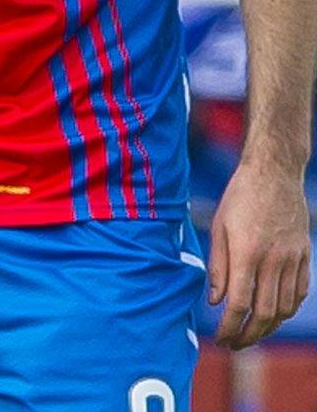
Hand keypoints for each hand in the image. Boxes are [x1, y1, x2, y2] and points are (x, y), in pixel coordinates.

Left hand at [210, 159, 311, 347]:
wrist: (275, 174)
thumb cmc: (240, 198)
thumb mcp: (218, 227)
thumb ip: (217, 266)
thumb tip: (214, 301)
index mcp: (247, 253)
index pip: (239, 303)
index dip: (229, 326)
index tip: (220, 338)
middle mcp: (273, 260)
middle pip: (265, 313)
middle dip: (248, 335)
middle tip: (234, 344)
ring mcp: (293, 259)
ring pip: (285, 307)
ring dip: (268, 327)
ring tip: (252, 333)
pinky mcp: (305, 255)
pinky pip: (300, 292)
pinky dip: (287, 308)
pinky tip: (274, 314)